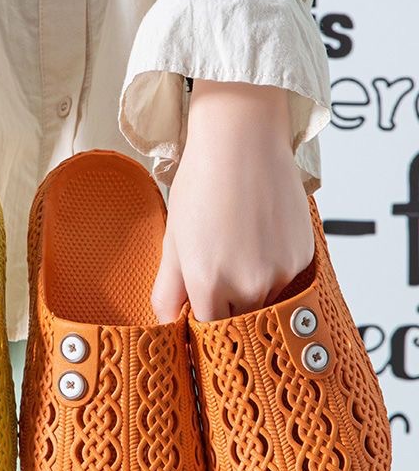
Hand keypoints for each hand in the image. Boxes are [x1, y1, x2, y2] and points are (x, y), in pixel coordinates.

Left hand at [151, 80, 314, 323]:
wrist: (243, 139)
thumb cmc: (202, 184)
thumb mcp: (173, 240)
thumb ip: (168, 290)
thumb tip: (167, 323)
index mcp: (208, 284)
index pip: (207, 331)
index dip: (202, 324)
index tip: (199, 315)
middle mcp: (248, 285)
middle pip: (237, 320)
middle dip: (226, 307)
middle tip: (217, 273)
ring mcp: (279, 272)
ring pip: (264, 303)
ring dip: (250, 290)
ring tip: (237, 248)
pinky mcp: (303, 257)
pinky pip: (285, 282)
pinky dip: (271, 271)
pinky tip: (259, 239)